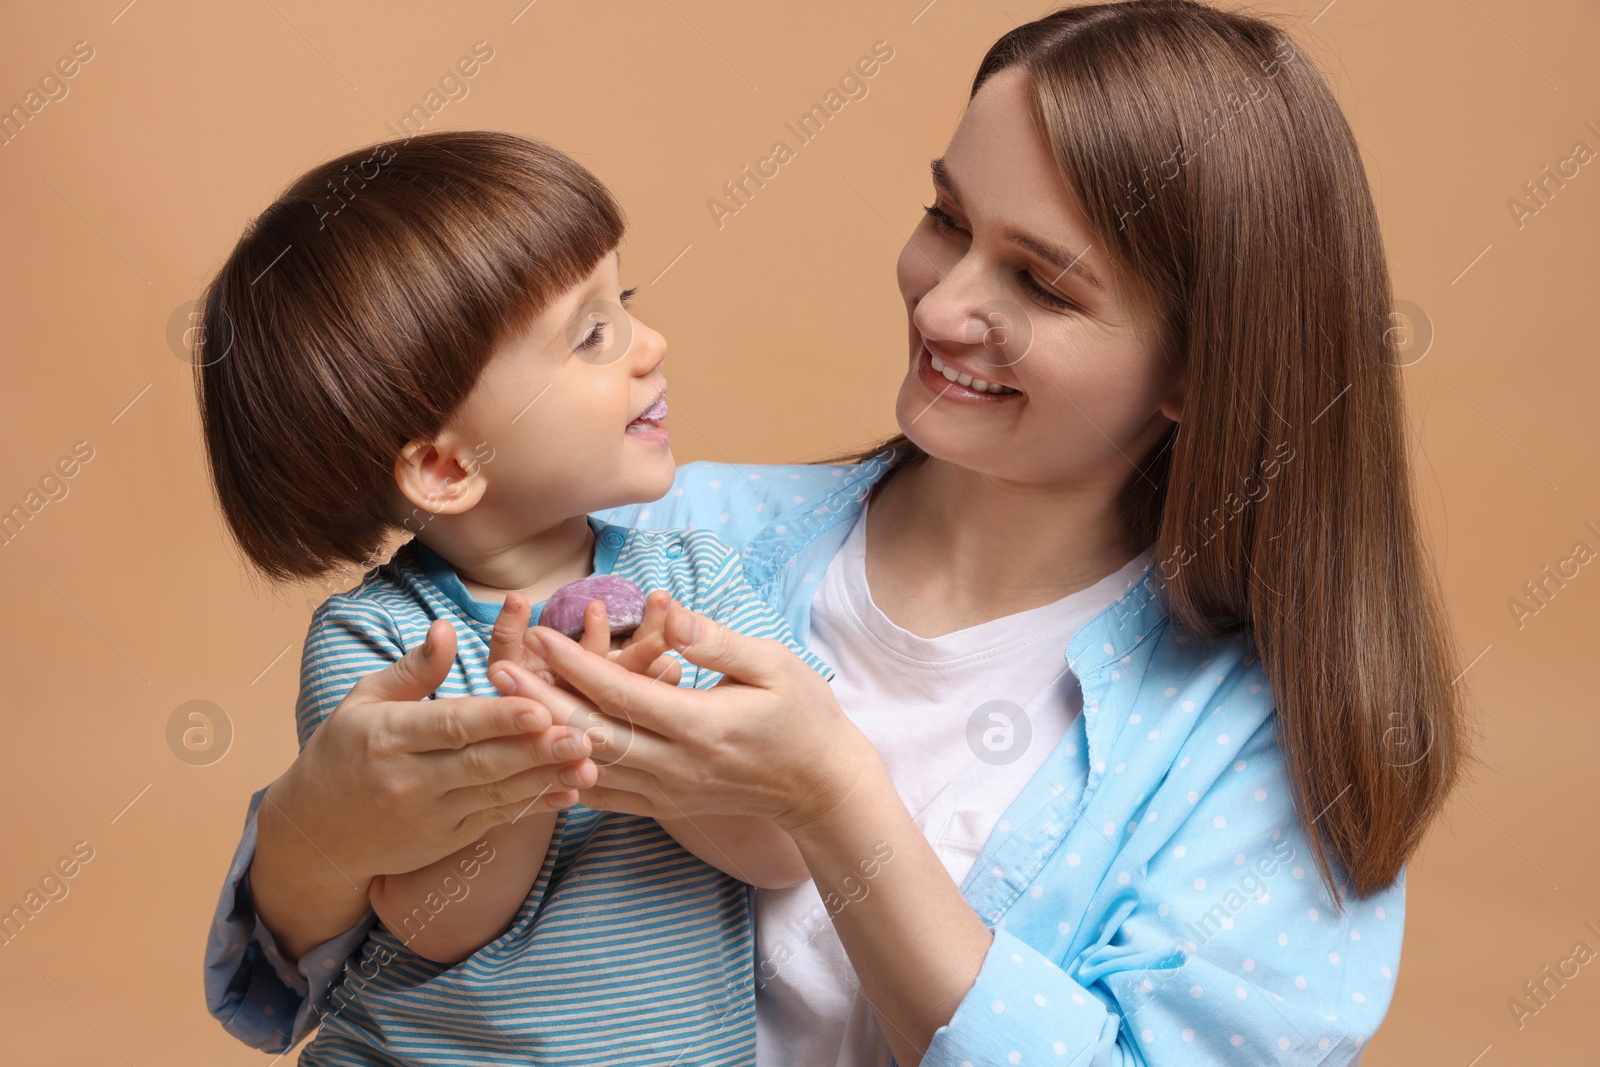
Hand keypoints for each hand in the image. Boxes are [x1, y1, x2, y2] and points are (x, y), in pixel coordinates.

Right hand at [261, 619, 598, 886]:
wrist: (315, 836)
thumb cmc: (342, 753)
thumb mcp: (363, 701)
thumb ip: (413, 670)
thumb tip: (447, 629)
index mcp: (387, 737)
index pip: (450, 726)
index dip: (497, 719)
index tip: (539, 707)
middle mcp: (408, 780)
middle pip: (481, 763)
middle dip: (537, 750)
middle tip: (585, 733)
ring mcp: (430, 816)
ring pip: (497, 795)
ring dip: (547, 779)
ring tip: (591, 762)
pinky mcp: (447, 840)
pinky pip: (497, 820)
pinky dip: (535, 807)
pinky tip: (570, 792)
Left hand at [488, 599, 881, 834]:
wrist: (821, 786)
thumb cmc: (804, 715)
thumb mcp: (774, 666)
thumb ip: (717, 642)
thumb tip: (669, 610)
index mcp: (702, 726)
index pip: (623, 694)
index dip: (576, 665)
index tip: (539, 634)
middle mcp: (677, 765)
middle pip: (592, 735)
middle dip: (541, 701)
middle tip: (496, 670)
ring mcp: (668, 792)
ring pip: (591, 767)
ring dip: (545, 739)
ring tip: (504, 708)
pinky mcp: (664, 805)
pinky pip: (604, 796)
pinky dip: (566, 776)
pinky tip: (534, 758)